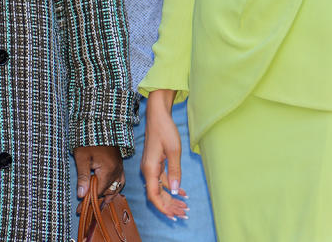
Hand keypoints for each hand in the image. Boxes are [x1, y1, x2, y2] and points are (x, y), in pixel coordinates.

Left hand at [73, 145, 123, 210]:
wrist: (99, 126)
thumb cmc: (88, 141)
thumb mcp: (82, 158)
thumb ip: (82, 177)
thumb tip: (82, 195)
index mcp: (108, 170)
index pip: (99, 192)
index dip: (88, 202)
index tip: (79, 209)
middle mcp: (117, 170)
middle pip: (108, 191)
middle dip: (96, 200)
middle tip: (83, 208)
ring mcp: (120, 167)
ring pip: (116, 187)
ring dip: (107, 196)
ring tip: (98, 205)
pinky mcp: (119, 164)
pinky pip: (120, 180)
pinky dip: (115, 188)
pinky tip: (109, 192)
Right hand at [140, 90, 188, 219]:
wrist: (158, 115)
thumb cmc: (165, 130)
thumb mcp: (173, 150)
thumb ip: (174, 170)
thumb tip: (174, 189)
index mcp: (150, 169)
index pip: (154, 195)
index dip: (163, 207)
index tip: (174, 215)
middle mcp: (148, 170)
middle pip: (157, 194)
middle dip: (170, 206)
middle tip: (184, 214)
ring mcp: (151, 167)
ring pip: (160, 188)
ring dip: (171, 198)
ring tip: (184, 207)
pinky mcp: (155, 163)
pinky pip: (162, 180)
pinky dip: (171, 187)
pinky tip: (182, 192)